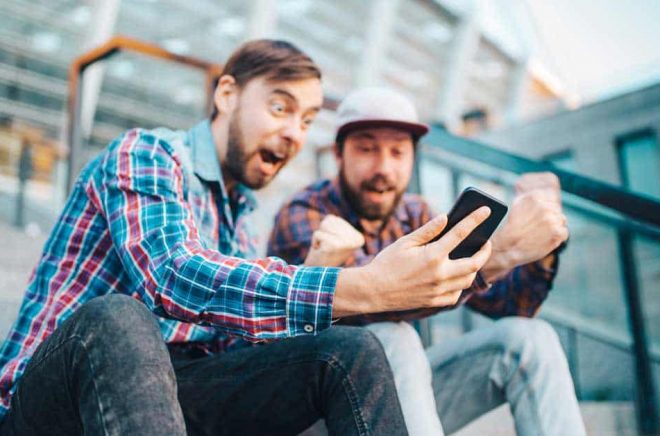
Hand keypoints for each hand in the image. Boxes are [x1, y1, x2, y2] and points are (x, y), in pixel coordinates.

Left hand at [304, 215, 364, 266]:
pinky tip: (321, 252)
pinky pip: (317, 234)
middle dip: (322, 233)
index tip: (331, 245)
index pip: (333, 219)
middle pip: (329, 221)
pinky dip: (314, 242)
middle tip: (326, 248)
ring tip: (324, 249)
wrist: (318, 276)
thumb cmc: (324, 254)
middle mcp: (356, 240)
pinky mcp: (333, 246)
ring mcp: (346, 243)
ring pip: (323, 225)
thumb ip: (334, 223)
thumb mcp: (334, 236)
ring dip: (319, 237)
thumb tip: (331, 218)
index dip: (326, 231)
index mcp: (358, 238)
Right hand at [332, 207, 492, 316]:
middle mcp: (439, 274)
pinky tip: (455, 277)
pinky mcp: (435, 302)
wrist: (373, 291)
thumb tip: (446, 217)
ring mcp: (438, 290)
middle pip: (475, 263)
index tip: (487, 210)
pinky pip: (456, 294)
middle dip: (484, 251)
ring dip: (473, 268)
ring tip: (471, 258)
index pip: (460, 233)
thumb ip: (428, 231)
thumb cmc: (387, 263)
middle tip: (485, 243)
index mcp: (432, 255)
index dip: (475, 219)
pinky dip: (459, 285)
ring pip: (468, 280)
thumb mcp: (405, 242)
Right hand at [482, 172, 567, 280]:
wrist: (508, 247)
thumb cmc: (513, 227)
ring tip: (540, 233)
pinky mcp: (557, 232)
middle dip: (549, 219)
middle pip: (556, 210)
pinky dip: (557, 238)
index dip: (544, 211)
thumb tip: (540, 190)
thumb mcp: (518, 204)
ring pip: (561, 221)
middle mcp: (545, 206)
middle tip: (537, 228)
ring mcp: (552, 219)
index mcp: (536, 196)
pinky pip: (564, 233)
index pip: (551, 199)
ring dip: (554, 227)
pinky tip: (544, 239)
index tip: (536, 219)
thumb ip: (532, 196)